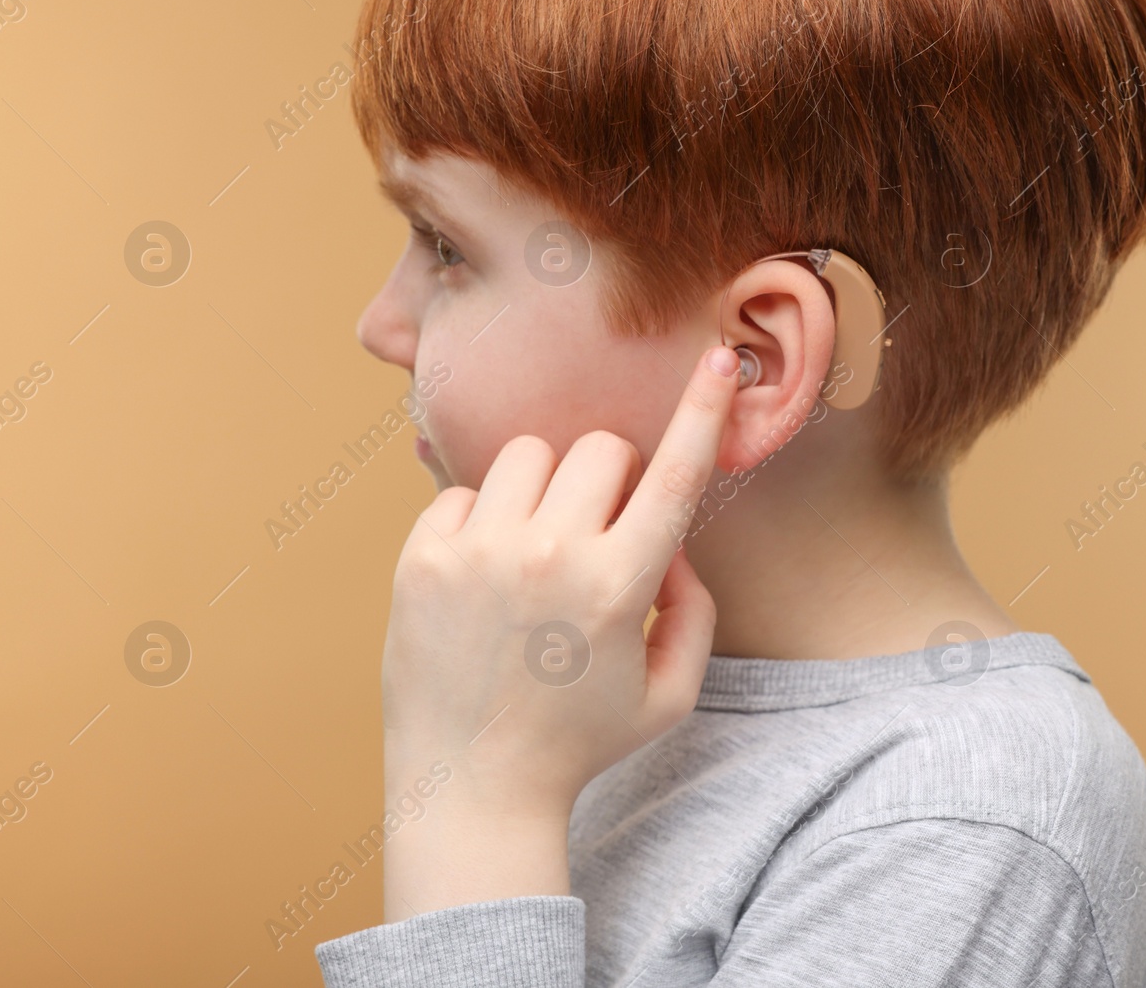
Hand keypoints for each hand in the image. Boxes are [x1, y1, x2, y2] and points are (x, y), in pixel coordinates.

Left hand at [377, 344, 740, 916]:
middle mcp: (548, 556)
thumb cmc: (578, 742)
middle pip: (600, 449)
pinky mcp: (421, 558)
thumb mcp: (669, 693)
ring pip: (529, 454)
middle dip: (613, 478)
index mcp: (619, 587)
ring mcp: (477, 553)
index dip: (706, 409)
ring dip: (546, 488)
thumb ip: (695, 610)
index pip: (676, 475)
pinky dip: (483, 520)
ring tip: (536, 550)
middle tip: (599, 530)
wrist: (470, 788)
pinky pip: (463, 491)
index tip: (725, 357)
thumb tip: (671, 542)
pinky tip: (484, 575)